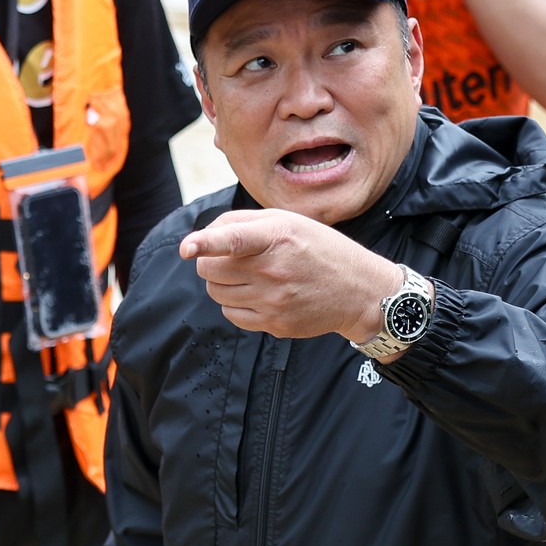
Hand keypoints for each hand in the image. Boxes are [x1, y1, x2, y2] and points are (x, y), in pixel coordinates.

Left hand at [178, 209, 404, 340]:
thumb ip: (244, 222)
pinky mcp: (274, 324)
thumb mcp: (289, 222)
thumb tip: (205, 236)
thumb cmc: (319, 249)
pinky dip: (234, 304)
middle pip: (210, 269)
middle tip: (231, 258)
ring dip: (222, 283)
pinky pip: (230, 315)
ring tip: (249, 275)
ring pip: (216, 293)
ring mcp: (273, 300)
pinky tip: (257, 294)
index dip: (206, 242)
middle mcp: (274, 270)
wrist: (359, 291)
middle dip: (210, 261)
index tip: (187, 248)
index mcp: (278, 237)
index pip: (234, 239)